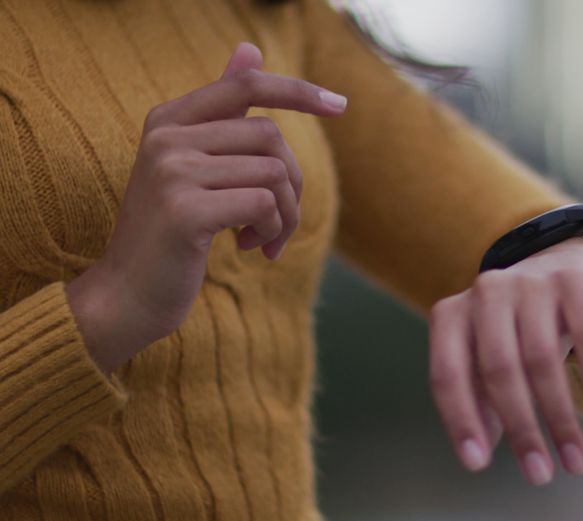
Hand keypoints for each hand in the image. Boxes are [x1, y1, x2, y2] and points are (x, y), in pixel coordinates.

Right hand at [65, 43, 346, 373]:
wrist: (127, 296)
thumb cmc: (171, 235)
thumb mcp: (195, 167)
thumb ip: (222, 114)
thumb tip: (251, 48)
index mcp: (169, 119)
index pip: (246, 85)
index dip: (298, 91)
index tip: (340, 106)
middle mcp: (166, 136)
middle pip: (271, 136)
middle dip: (291, 184)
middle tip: (278, 223)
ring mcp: (172, 171)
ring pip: (273, 173)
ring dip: (285, 215)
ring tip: (263, 240)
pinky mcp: (185, 210)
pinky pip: (264, 204)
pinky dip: (272, 230)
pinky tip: (250, 249)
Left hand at [428, 236, 582, 484]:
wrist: (561, 267)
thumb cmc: (516, 329)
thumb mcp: (488, 359)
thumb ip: (479, 400)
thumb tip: (479, 453)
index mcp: (451, 315)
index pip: (448, 375)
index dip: (461, 421)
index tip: (478, 465)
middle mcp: (485, 291)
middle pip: (498, 371)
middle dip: (522, 429)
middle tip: (540, 475)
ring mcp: (529, 281)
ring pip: (542, 359)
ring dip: (561, 419)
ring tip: (577, 461)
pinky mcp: (574, 280)